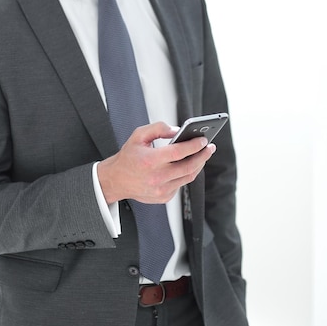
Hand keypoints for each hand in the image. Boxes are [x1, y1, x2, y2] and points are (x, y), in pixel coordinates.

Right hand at [97, 121, 215, 204]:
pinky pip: (181, 184)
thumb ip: (158, 128)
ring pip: (188, 177)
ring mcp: (161, 190)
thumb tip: (177, 130)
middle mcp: (157, 177)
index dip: (194, 145)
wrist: (117, 180)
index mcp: (150, 161)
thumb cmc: (128, 157)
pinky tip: (187, 165)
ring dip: (198, 165)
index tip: (203, 140)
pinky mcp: (164, 197)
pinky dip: (186, 174)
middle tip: (209, 147)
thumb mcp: (139, 135)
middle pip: (188, 166)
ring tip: (203, 155)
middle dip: (203, 155)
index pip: (179, 152)